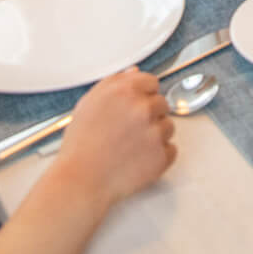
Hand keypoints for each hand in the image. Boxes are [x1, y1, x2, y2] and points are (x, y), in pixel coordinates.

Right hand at [58, 68, 176, 205]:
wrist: (82, 179)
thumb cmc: (81, 145)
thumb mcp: (89, 103)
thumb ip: (114, 83)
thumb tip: (134, 73)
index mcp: (125, 90)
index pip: (151, 82)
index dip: (142, 95)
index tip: (135, 106)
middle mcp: (143, 108)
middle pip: (162, 103)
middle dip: (149, 115)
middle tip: (129, 130)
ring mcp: (155, 132)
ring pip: (168, 126)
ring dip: (155, 134)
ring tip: (132, 146)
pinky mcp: (162, 155)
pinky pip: (171, 149)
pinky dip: (159, 155)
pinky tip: (139, 158)